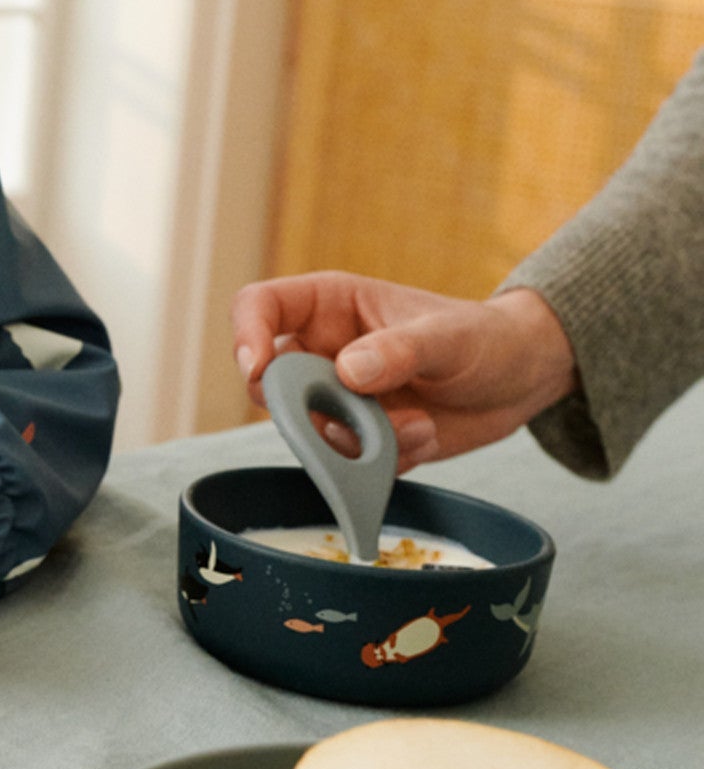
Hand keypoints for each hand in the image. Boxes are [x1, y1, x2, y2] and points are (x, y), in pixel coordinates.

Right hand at [230, 272, 577, 470]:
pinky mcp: (358, 439)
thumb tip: (345, 372)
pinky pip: (348, 462)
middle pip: (270, 382)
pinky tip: (425, 436)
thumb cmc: (483, 337)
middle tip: (351, 420)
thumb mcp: (449, 337)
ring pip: (310, 431)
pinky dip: (384, 460)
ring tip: (418, 426)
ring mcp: (338, 398)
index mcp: (329, 306)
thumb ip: (400, 350)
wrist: (520, 380)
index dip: (247, 335)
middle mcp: (322, 352)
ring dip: (360, 439)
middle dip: (305, 409)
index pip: (259, 308)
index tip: (259, 370)